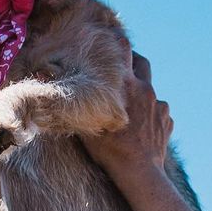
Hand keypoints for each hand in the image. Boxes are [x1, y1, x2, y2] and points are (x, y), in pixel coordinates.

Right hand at [78, 49, 172, 183]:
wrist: (140, 172)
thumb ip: (72, 102)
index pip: (124, 50)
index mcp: (125, 86)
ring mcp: (159, 104)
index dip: (119, 41)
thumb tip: (44, 80)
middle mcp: (145, 89)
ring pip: (150, 90)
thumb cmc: (109, 150)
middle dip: (134, 61)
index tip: (114, 39)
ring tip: (131, 109)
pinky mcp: (167, 119)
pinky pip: (159, 111)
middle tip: (124, 68)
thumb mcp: (86, 125)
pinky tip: (142, 128)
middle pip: (143, 62)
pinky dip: (151, 115)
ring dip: (141, 93)